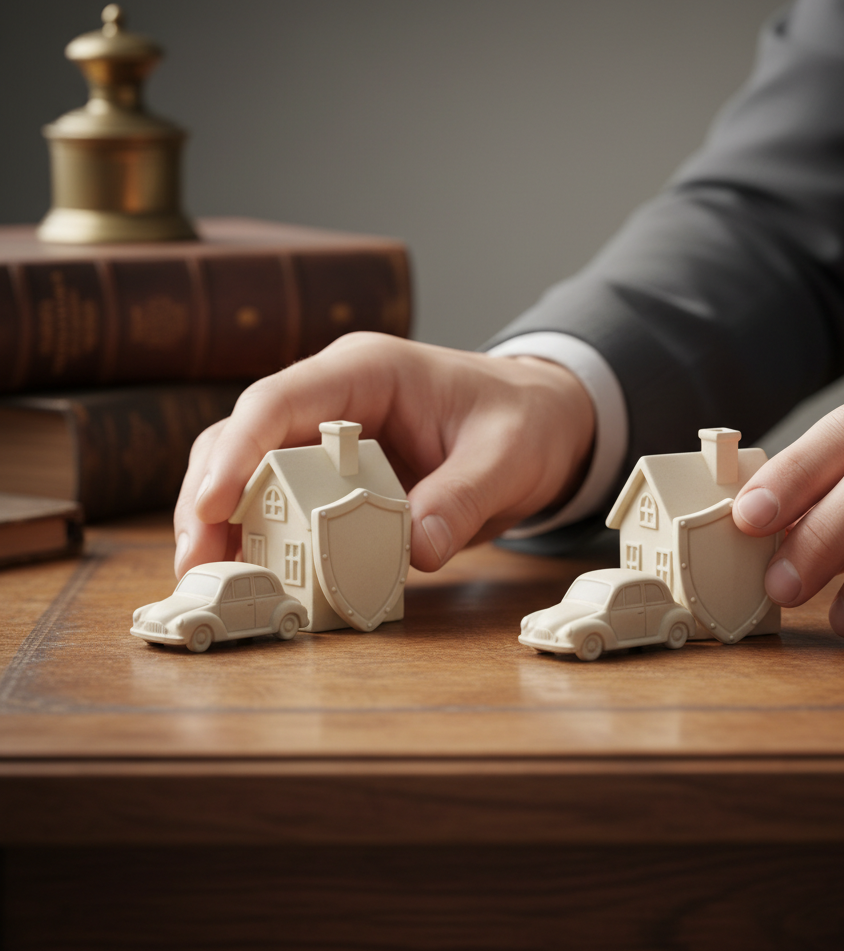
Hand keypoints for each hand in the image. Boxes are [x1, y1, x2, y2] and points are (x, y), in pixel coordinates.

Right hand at [173, 332, 594, 577]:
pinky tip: (255, 575)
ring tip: (214, 579)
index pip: (279, 400)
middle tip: (197, 566)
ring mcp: (328, 435)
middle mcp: (333, 398)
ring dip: (225, 523)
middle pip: (244, 437)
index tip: (212, 508)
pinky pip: (285, 500)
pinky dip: (265, 535)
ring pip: (251, 469)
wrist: (538, 422)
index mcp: (366, 372)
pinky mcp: (336, 473)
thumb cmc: (522, 422)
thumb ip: (463, 499)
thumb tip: (416, 553)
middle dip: (212, 498)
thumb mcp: (507, 458)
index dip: (237, 451)